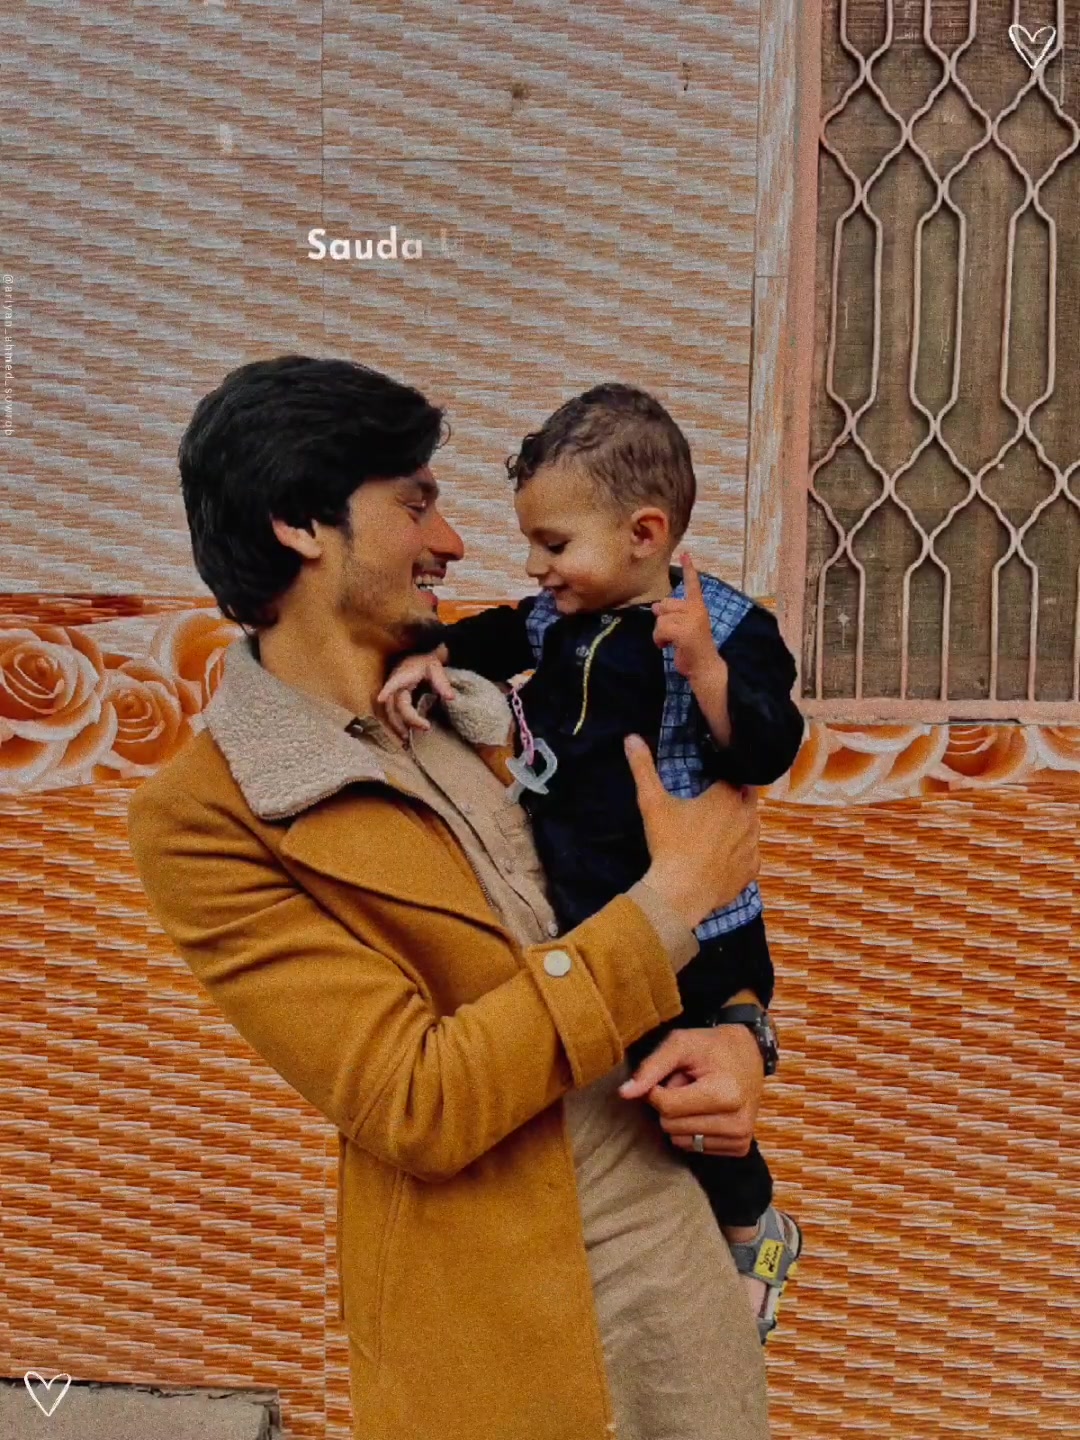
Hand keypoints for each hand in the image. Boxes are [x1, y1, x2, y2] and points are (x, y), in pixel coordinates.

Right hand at [375, 646, 454, 738]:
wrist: (417, 657)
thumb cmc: (426, 662)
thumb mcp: (435, 667)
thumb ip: (442, 682)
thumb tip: (451, 698)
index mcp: (402, 675)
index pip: (393, 683)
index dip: (387, 690)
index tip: (380, 698)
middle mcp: (393, 686)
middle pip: (393, 705)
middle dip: (405, 719)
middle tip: (425, 727)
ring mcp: (390, 693)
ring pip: (388, 712)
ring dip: (396, 726)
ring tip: (407, 739)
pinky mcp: (391, 700)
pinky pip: (389, 715)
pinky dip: (394, 725)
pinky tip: (402, 735)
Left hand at [617, 1025, 764, 1156]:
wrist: (749, 1053)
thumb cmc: (711, 1046)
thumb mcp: (680, 1044)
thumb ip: (651, 1068)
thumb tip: (624, 1094)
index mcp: (724, 1094)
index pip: (666, 1107)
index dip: (658, 1090)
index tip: (671, 1075)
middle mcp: (736, 1122)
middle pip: (671, 1126)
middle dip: (671, 1103)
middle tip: (690, 1084)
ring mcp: (740, 1138)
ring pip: (679, 1141)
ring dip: (681, 1117)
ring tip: (699, 1096)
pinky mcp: (740, 1147)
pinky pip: (694, 1148)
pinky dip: (693, 1129)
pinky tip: (708, 1110)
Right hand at [625, 734, 758, 930]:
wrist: (681, 892)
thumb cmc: (669, 844)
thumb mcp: (652, 803)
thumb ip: (643, 768)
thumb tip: (631, 737)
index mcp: (728, 796)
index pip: (732, 777)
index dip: (720, 780)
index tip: (707, 786)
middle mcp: (748, 816)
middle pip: (745, 799)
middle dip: (732, 800)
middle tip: (708, 809)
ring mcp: (753, 844)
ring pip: (751, 826)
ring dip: (738, 825)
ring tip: (714, 833)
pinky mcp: (752, 869)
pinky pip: (750, 854)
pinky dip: (739, 853)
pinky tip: (721, 857)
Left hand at [651, 551, 715, 678]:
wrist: (704, 667)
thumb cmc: (693, 648)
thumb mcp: (683, 627)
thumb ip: (671, 614)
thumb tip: (655, 606)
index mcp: (698, 607)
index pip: (693, 585)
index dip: (689, 569)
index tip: (685, 554)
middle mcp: (696, 610)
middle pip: (665, 604)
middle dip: (662, 620)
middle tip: (672, 634)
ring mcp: (691, 620)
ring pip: (661, 619)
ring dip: (660, 634)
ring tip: (671, 642)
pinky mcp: (684, 631)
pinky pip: (661, 630)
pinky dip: (659, 640)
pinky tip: (667, 646)